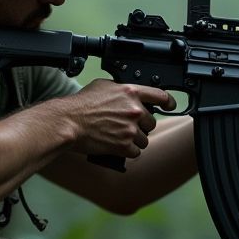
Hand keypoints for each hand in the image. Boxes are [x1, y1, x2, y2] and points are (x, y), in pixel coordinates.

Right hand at [59, 80, 175, 157]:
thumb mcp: (102, 86)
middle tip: (126, 126)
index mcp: (130, 92)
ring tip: (118, 137)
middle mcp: (134, 110)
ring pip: (144, 139)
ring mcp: (131, 129)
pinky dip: (128, 152)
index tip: (170, 105)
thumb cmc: (81, 105)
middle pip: (151, 122)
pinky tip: (117, 147)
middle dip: (141, 126)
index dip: (168, 101)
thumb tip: (127, 93)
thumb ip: (120, 89)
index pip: (160, 95)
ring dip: (134, 140)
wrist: (69, 122)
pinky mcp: (125, 145)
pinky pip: (136, 152)